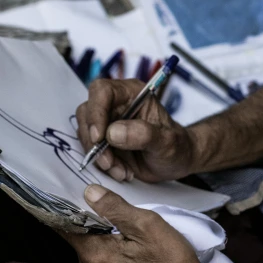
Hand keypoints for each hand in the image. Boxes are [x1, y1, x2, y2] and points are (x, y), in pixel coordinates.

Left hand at [63, 185, 238, 262]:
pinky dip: (108, 244)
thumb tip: (90, 192)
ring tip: (122, 220)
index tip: (71, 186)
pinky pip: (100, 257)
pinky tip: (127, 239)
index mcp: (95, 255)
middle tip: (107, 198)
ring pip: (90, 245)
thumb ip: (116, 208)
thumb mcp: (148, 226)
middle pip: (77, 234)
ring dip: (101, 230)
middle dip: (89, 215)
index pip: (64, 223)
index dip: (66, 202)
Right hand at [76, 79, 197, 181]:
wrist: (176, 161)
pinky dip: (102, 164)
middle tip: (110, 162)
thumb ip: (144, 134)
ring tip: (122, 171)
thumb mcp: (166, 142)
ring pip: (85, 133)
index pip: (102, 91)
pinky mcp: (103, 140)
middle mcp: (116, 103)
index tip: (99, 138)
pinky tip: (122, 172)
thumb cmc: (176, 146)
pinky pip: (90, 149)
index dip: (96, 112)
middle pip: (87, 112)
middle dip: (94, 141)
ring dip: (99, 156)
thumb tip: (113, 132)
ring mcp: (107, 121)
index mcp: (132, 93)